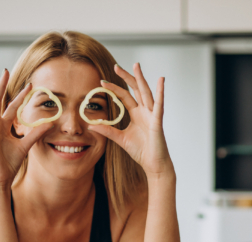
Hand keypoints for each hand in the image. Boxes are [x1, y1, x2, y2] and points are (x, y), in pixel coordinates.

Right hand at [0, 70, 52, 189]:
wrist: (1, 176)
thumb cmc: (10, 162)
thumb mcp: (26, 145)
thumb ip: (36, 134)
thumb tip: (50, 124)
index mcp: (4, 125)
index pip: (12, 106)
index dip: (21, 96)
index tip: (30, 84)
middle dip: (2, 86)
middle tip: (5, 71)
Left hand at [89, 63, 172, 177]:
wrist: (153, 164)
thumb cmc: (141, 151)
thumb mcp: (120, 138)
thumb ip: (107, 130)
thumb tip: (90, 125)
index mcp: (137, 114)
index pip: (125, 97)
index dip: (114, 88)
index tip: (102, 82)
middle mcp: (145, 112)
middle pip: (135, 90)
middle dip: (126, 77)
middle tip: (116, 66)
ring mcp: (152, 115)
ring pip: (146, 93)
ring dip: (140, 79)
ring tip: (136, 66)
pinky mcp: (157, 121)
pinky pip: (159, 105)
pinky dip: (161, 92)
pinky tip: (161, 80)